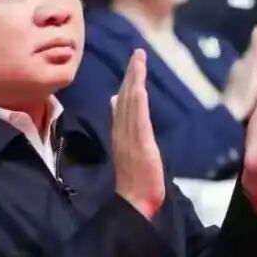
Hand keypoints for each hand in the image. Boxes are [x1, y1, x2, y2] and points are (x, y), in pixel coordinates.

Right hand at [112, 49, 165, 219]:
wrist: (134, 202)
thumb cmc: (135, 181)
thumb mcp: (130, 149)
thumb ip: (123, 127)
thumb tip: (115, 103)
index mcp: (122, 133)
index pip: (123, 103)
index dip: (127, 83)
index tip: (132, 64)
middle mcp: (123, 132)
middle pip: (125, 98)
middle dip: (131, 75)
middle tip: (137, 53)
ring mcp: (131, 138)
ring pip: (131, 104)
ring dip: (134, 81)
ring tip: (138, 61)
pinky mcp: (141, 146)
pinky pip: (138, 120)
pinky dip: (136, 103)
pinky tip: (139, 88)